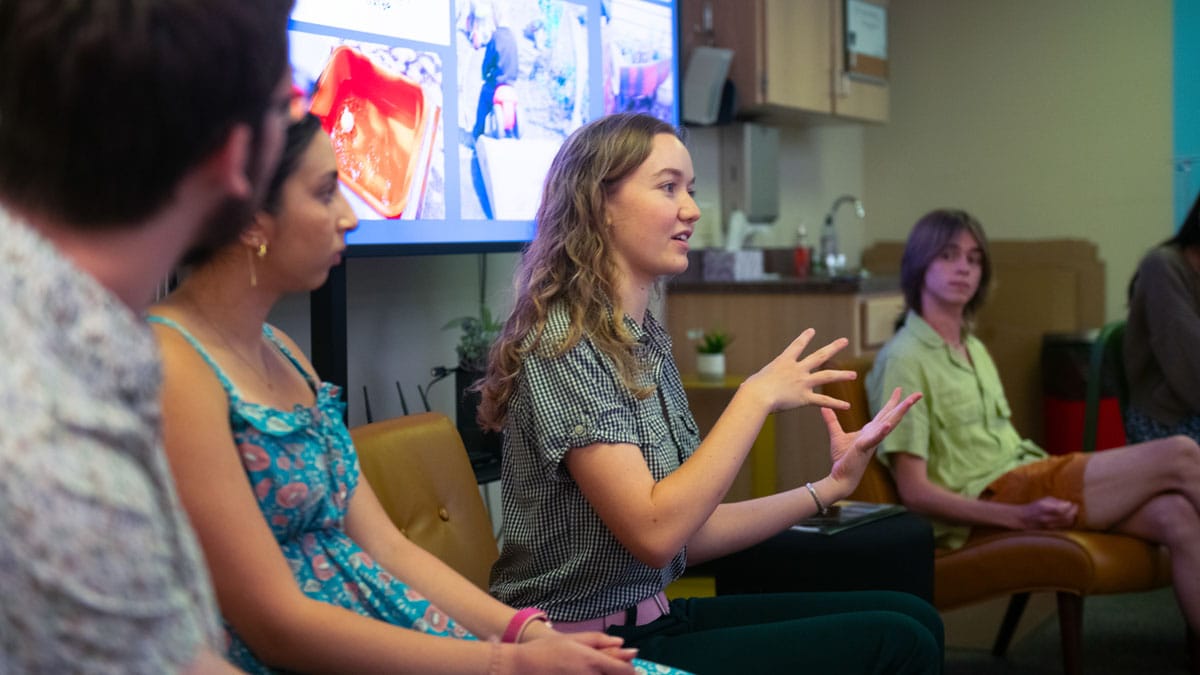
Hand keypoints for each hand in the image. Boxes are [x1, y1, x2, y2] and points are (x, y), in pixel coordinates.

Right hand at [511, 632, 637, 673]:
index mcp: (591, 661)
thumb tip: (621, 643)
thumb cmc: (545, 650)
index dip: (633, 672)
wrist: (521, 668)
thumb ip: (598, 640)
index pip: (623, 671)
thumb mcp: (572, 639)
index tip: (636, 671)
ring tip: (602, 672)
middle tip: (629, 673)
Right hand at [742, 329, 852, 412]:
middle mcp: (797, 369)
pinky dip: (836, 404)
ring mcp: (803, 382)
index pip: (796, 346)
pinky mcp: (805, 397)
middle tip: (844, 341)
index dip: (804, 338)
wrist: (758, 396)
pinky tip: (847, 405)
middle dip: (833, 348)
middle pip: (819, 356)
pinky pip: (823, 401)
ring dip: (841, 375)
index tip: (812, 331)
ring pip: (826, 376)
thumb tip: (747, 387)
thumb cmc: (751, 389)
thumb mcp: (755, 380)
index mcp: (784, 362)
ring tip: (853, 375)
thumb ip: (757, 382)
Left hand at [824, 387, 922, 496]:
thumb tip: (824, 407)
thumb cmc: (842, 459)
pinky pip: (874, 439)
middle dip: (905, 405)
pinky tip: (887, 425)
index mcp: (870, 431)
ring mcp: (871, 441)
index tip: (899, 388)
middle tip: (918, 393)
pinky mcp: (863, 448)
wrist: (840, 477)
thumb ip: (832, 421)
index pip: (884, 414)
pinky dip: (881, 432)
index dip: (892, 401)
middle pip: (892, 417)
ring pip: (888, 425)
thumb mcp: (836, 435)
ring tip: (909, 403)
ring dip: (899, 414)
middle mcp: (874, 435)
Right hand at [1015, 497, 1077, 529]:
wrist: (1023, 519)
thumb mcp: (1043, 500)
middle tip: (1075, 507)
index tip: (1072, 503)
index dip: (1070, 506)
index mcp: (1045, 509)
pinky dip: (1069, 522)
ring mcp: (1050, 526)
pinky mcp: (1052, 530)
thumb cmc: (1033, 507)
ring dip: (1073, 517)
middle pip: (1067, 517)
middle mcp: (1048, 518)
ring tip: (1073, 513)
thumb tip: (1068, 504)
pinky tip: (1068, 518)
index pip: (1063, 508)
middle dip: (1074, 511)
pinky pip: (1064, 527)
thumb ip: (1056, 501)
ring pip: (1067, 523)